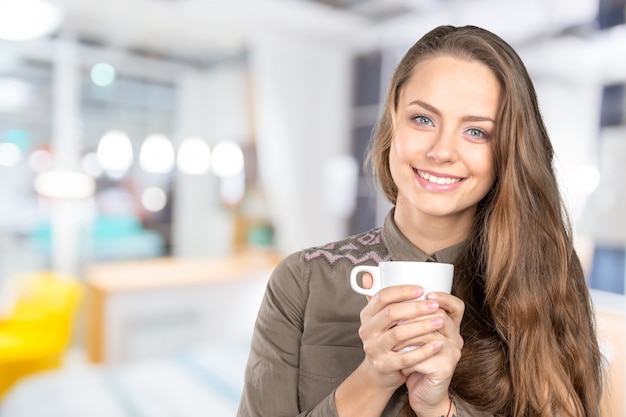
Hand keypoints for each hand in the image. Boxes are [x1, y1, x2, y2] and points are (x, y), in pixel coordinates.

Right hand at [357, 276, 451, 392]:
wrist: (379, 372)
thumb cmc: (385, 339)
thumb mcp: (379, 319)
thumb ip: (379, 298)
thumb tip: (368, 275)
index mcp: (367, 315)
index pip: (381, 297)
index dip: (401, 291)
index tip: (421, 289)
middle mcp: (367, 330)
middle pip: (391, 314)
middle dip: (415, 308)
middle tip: (435, 306)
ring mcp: (373, 349)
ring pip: (398, 334)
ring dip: (422, 326)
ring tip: (440, 321)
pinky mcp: (383, 366)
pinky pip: (406, 358)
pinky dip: (424, 350)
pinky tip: (439, 344)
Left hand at [402, 291, 463, 415]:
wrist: (424, 394)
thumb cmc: (414, 361)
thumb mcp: (410, 336)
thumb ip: (401, 314)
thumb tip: (371, 284)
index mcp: (449, 327)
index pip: (456, 306)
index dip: (444, 298)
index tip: (426, 294)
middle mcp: (455, 338)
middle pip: (438, 316)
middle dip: (412, 317)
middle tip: (393, 323)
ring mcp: (452, 353)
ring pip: (427, 335)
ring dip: (405, 338)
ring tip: (391, 344)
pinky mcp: (445, 368)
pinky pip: (423, 357)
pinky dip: (407, 358)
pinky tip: (399, 362)